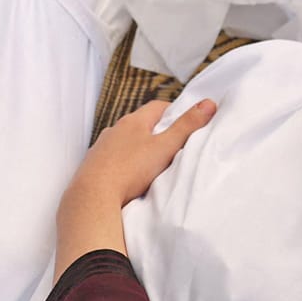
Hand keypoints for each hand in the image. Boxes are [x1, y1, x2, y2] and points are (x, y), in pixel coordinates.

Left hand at [54, 98, 216, 269]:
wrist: (93, 196)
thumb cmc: (130, 170)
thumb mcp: (165, 147)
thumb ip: (186, 126)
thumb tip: (208, 104)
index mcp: (133, 121)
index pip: (157, 107)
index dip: (173, 112)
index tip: (185, 121)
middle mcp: (114, 130)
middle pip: (140, 124)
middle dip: (157, 131)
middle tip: (173, 143)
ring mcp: (101, 147)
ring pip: (125, 142)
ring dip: (138, 148)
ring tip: (152, 162)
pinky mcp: (93, 166)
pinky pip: (113, 159)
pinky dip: (124, 163)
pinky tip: (131, 177)